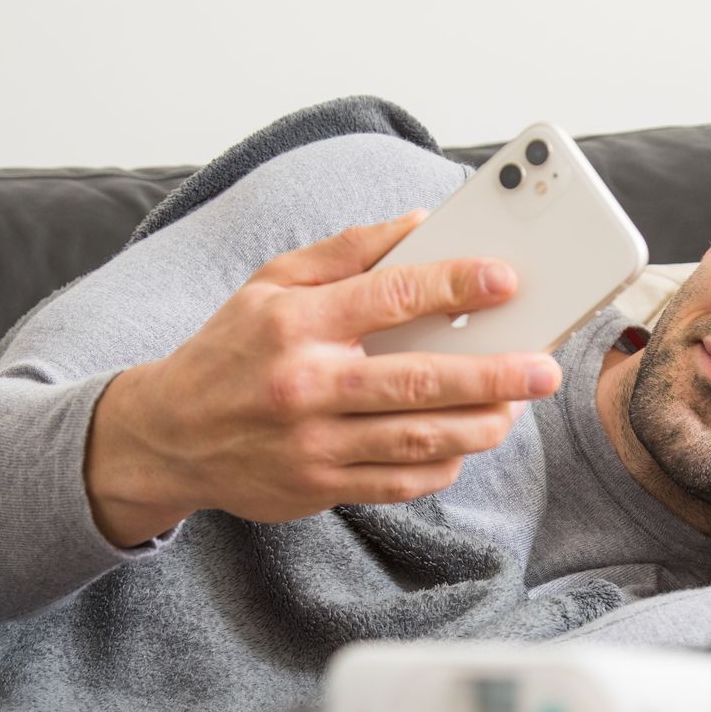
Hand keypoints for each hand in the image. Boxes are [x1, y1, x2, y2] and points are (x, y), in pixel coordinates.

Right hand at [85, 210, 562, 544]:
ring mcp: (312, 444)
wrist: (167, 436)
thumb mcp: (271, 282)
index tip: (506, 280)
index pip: (391, 296)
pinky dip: (440, 465)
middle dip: (493, 375)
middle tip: (543, 369)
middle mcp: (306, 385)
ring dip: (478, 425)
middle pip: (419, 382)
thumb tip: (420, 224)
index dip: (456, 286)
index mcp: (295, 322)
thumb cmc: (230, 350)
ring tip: (514, 408)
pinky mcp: (318, 487)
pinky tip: (463, 444)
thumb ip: (347, 251)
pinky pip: (398, 481)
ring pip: (417, 439)